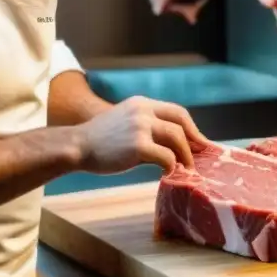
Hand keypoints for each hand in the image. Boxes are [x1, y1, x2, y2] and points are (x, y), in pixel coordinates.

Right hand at [73, 96, 209, 174]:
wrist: (77, 146)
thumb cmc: (100, 139)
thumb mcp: (125, 120)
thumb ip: (146, 125)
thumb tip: (172, 142)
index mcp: (142, 104)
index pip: (177, 111)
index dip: (191, 127)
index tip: (199, 141)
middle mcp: (143, 111)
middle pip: (181, 123)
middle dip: (194, 141)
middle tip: (199, 156)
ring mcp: (141, 127)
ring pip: (176, 139)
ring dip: (185, 155)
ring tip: (186, 168)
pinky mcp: (138, 146)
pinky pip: (166, 157)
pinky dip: (171, 166)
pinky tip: (168, 172)